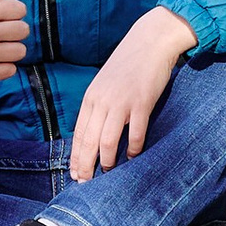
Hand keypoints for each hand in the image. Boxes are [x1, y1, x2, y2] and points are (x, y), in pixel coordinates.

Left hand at [67, 6, 195, 181]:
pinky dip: (133, 149)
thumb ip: (98, 105)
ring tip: (108, 174)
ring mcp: (121, 102)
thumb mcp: (105, 83)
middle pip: (89, 141)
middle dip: (86, 166)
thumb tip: (94, 132)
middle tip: (86, 184)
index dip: (76, 157)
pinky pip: (135, 134)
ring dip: (107, 162)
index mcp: (91, 97)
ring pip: (108, 141)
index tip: (75, 174)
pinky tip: (133, 158)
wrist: (150, 41)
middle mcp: (102, 101)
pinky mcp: (142, 103)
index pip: (79, 134)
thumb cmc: (128, 64)